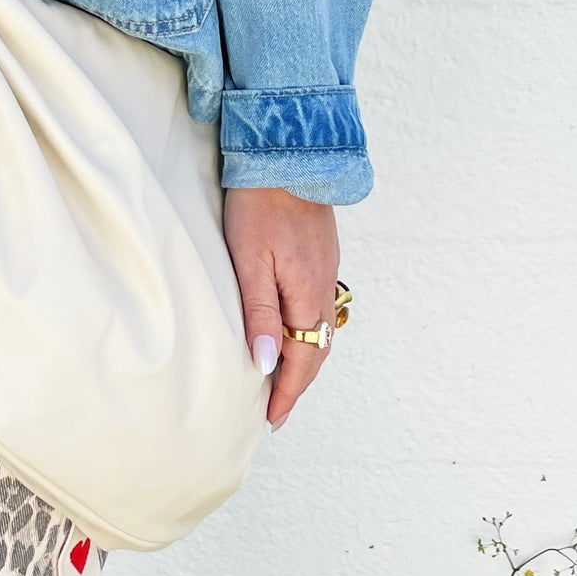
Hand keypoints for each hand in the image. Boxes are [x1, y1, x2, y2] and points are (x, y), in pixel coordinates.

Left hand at [223, 185, 341, 429]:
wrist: (286, 155)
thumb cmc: (259, 204)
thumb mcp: (250, 260)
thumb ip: (259, 313)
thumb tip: (266, 364)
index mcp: (309, 294)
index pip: (303, 362)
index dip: (286, 394)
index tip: (270, 419)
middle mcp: (324, 287)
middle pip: (316, 352)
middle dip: (296, 385)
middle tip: (273, 410)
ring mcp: (326, 271)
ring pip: (318, 330)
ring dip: (302, 361)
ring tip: (279, 381)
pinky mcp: (320, 256)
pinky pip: (315, 308)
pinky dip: (304, 333)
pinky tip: (288, 333)